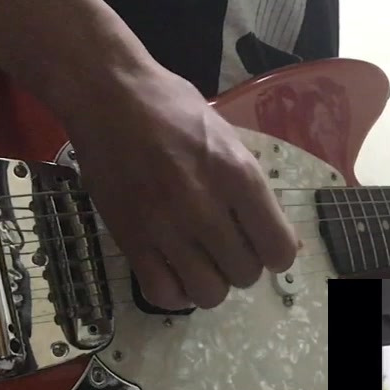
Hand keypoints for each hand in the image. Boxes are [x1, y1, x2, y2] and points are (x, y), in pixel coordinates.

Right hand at [65, 67, 297, 309]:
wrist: (107, 95)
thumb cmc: (172, 109)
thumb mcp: (228, 139)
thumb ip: (254, 190)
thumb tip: (282, 241)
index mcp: (238, 176)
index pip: (279, 249)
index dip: (276, 254)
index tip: (263, 245)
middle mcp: (205, 206)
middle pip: (245, 274)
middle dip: (242, 265)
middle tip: (226, 246)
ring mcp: (165, 226)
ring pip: (208, 293)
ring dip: (211, 283)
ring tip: (202, 263)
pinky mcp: (130, 239)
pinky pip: (163, 293)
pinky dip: (175, 294)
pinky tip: (175, 274)